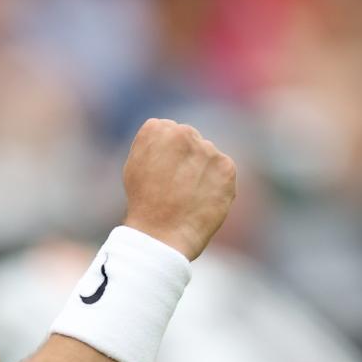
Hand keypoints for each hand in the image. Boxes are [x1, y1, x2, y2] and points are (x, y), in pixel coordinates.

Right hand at [121, 118, 236, 260]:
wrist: (162, 234)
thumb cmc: (144, 202)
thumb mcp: (135, 164)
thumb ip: (153, 144)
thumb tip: (169, 139)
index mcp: (157, 127)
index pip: (167, 130)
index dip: (165, 153)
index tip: (161, 171)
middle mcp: (183, 132)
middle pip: (189, 139)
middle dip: (185, 156)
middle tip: (176, 184)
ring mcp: (207, 149)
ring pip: (207, 154)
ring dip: (201, 169)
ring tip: (188, 195)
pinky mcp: (226, 167)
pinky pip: (222, 169)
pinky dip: (216, 182)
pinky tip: (202, 198)